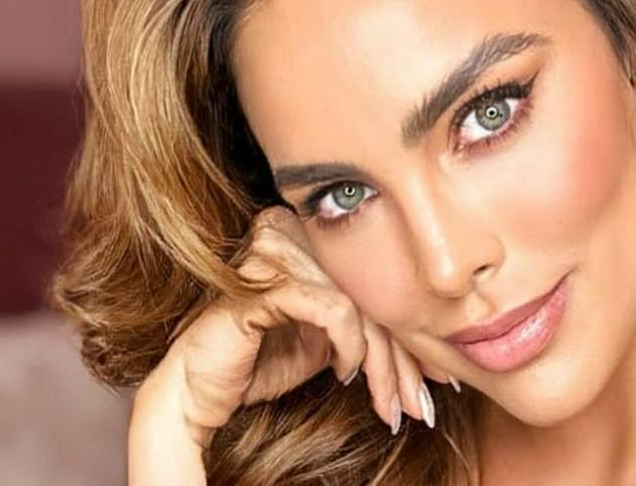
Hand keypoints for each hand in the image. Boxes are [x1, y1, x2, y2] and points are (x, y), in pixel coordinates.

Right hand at [135, 205, 455, 448]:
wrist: (198, 390)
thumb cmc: (259, 362)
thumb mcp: (326, 341)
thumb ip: (366, 328)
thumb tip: (433, 350)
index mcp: (305, 236)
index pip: (372, 280)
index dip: (409, 333)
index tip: (437, 378)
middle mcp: (290, 231)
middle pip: (370, 291)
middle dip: (402, 358)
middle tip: (419, 404)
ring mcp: (273, 253)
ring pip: (358, 306)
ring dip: (380, 364)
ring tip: (385, 403)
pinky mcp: (262, 285)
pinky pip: (331, 309)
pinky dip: (347, 344)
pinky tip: (343, 372)